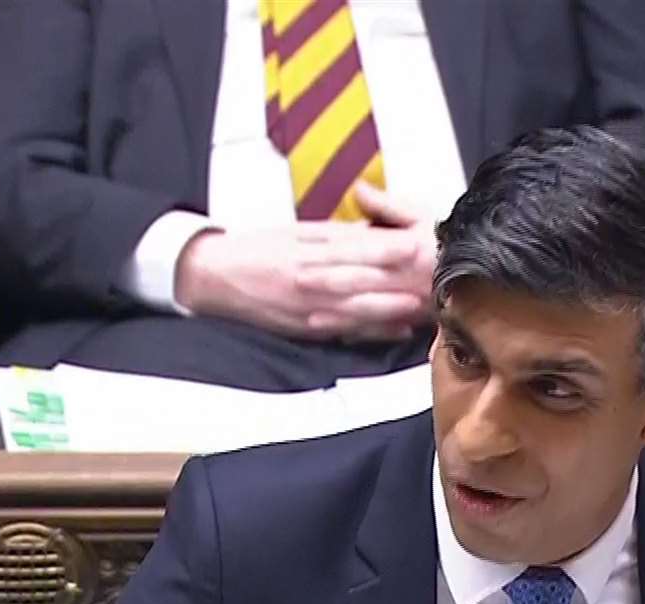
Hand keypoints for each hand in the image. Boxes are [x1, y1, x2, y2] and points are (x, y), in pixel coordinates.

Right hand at [176, 185, 435, 340]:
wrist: (214, 278)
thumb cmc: (257, 251)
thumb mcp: (296, 232)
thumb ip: (336, 234)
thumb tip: (373, 231)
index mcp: (307, 251)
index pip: (353, 248)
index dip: (385, 248)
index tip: (415, 243)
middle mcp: (309, 281)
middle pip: (360, 281)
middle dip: (397, 281)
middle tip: (430, 277)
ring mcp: (308, 310)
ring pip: (356, 310)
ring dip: (390, 309)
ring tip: (421, 306)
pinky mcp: (306, 329)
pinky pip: (345, 331)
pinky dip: (372, 332)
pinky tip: (397, 329)